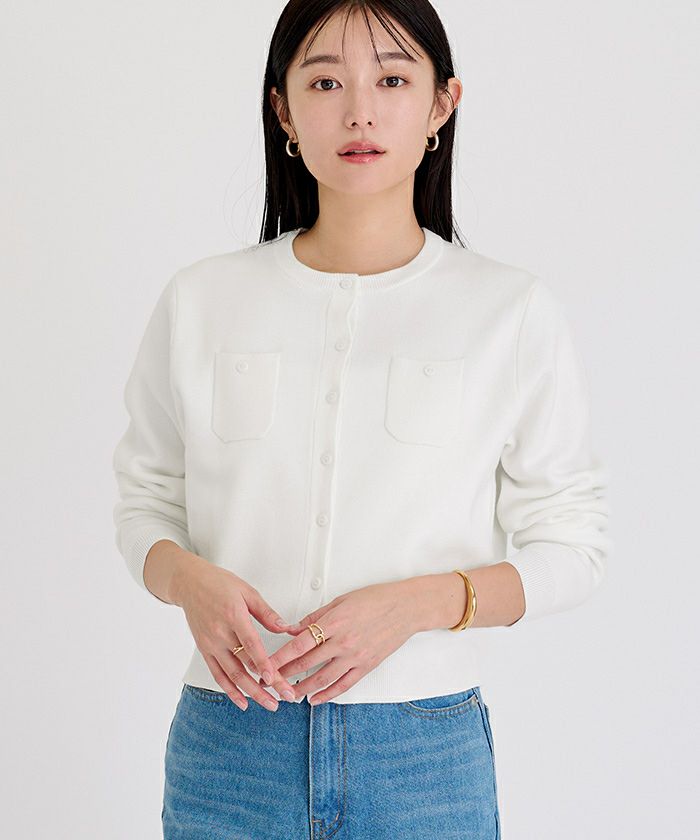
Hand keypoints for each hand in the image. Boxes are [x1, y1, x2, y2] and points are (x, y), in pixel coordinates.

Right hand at [177, 556, 298, 710]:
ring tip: (268, 703)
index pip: (251, 644)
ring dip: (251, 693)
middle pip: (245, 665)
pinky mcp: (205, 650)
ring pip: (232, 675)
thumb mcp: (247, 591)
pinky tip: (243, 701)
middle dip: (265, 685)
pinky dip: (230, 690)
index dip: (263, 663)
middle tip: (284, 697)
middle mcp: (220, 633)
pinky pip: (217, 675)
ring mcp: (211, 644)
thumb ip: (266, 613)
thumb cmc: (218, 583)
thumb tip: (285, 628)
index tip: (274, 679)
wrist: (189, 583)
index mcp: (233, 615)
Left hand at [266, 581, 418, 704]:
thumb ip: (315, 617)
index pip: (300, 643)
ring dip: (302, 688)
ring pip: (322, 678)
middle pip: (307, 662)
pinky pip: (343, 685)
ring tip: (287, 694)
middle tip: (269, 681)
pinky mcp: (366, 666)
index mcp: (335, 622)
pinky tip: (315, 699)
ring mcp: (355, 656)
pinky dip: (327, 695)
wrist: (405, 608)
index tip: (265, 663)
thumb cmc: (376, 600)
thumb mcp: (341, 601)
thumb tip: (293, 628)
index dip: (280, 656)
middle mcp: (343, 642)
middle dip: (284, 674)